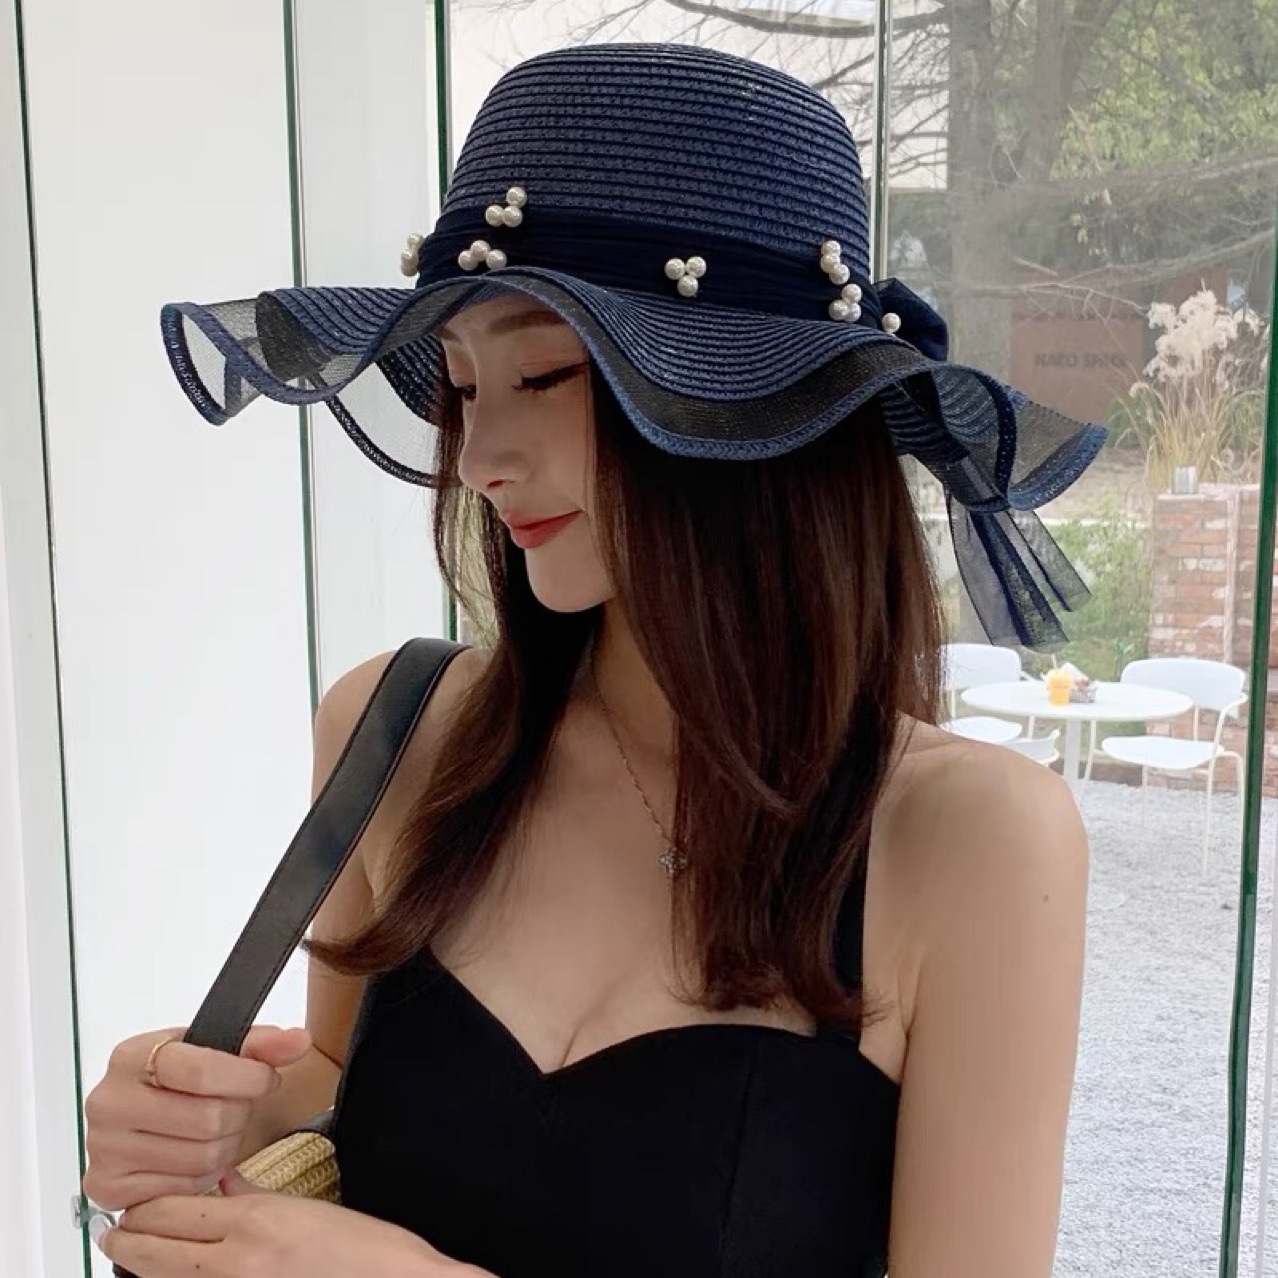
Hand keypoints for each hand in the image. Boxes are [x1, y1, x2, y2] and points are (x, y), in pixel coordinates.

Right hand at [83, 1024, 313, 1209]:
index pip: (202, 1071)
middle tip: (237, 1108)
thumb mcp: (219, 1050)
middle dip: (238, 1114)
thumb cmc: (186, 1078)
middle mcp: (108, 1101)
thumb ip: (263, 1043)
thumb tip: (299, 1041)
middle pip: (207, 1119)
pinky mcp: (108, 1188)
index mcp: (132, 1056)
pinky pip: (183, 1188)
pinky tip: (196, 1155)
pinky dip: (202, 1176)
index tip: (266, 1078)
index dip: (248, 1078)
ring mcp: (104, 1148)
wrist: (151, 1111)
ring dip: (225, 1146)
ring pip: (200, 1157)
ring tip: (218, 1131)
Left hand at [94, 1170, 483, 1277]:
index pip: (172, 1211)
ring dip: (146, 1263)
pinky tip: (181, 1272)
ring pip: (167, 1276)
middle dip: (130, 1239)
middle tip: (115, 1232)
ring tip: (132, 1252)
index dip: (144, 1209)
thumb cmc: (366, 1253)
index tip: (134, 1205)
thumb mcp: (308, 1210)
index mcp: (254, 1221)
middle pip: (154, 1250)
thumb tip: (224, 1183)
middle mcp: (235, 1260)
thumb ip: (254, 1195)